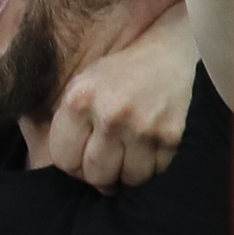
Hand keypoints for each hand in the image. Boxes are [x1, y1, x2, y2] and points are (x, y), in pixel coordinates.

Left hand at [44, 5, 193, 188]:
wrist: (163, 55)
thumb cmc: (114, 75)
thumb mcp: (77, 87)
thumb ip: (66, 123)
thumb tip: (62, 168)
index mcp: (79, 101)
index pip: (65, 160)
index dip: (72, 166)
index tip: (81, 160)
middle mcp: (110, 115)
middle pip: (97, 175)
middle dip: (98, 177)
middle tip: (104, 166)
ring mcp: (142, 126)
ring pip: (129, 179)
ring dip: (126, 176)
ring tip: (125, 161)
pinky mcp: (171, 134)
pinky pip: (156, 171)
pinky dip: (150, 168)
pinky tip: (145, 151)